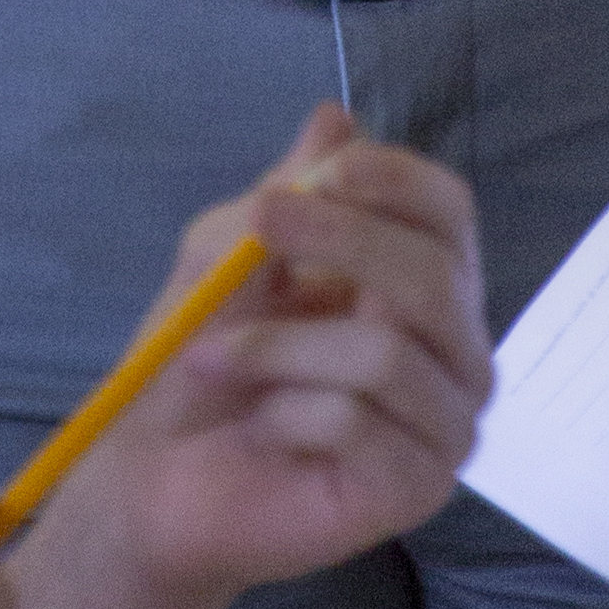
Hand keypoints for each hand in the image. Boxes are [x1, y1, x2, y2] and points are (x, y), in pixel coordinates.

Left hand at [63, 107, 488, 600]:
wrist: (156, 479)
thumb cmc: (200, 361)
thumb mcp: (227, 256)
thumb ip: (286, 195)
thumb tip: (334, 118)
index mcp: (420, 286)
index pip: (450, 215)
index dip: (398, 181)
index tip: (330, 171)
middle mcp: (453, 353)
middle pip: (433, 274)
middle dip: (340, 239)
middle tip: (257, 229)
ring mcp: (443, 426)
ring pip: (385, 353)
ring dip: (278, 345)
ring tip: (212, 356)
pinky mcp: (416, 490)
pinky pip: (359, 423)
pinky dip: (286, 411)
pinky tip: (260, 425)